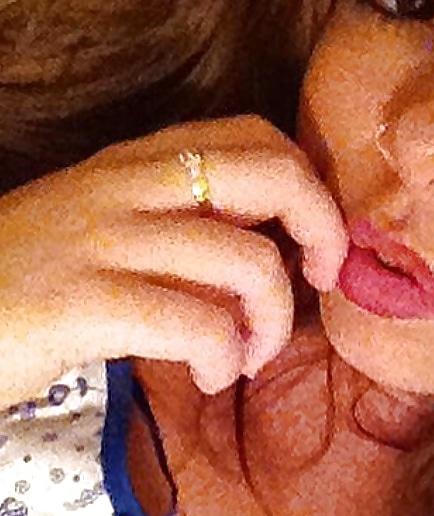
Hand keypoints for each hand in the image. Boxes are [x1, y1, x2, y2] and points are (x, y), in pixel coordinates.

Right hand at [0, 115, 348, 407]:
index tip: (313, 250)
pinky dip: (224, 357)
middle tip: (319, 284)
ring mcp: (104, 240)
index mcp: (136, 165)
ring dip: (271, 323)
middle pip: (271, 173)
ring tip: (243, 357)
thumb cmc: (29, 284)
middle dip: (322, 229)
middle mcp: (127, 186)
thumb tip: (265, 269)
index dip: (309, 190)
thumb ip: (180, 236)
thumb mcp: (109, 235)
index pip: (256, 139)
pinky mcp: (83, 301)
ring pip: (247, 260)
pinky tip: (208, 376)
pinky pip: (197, 323)